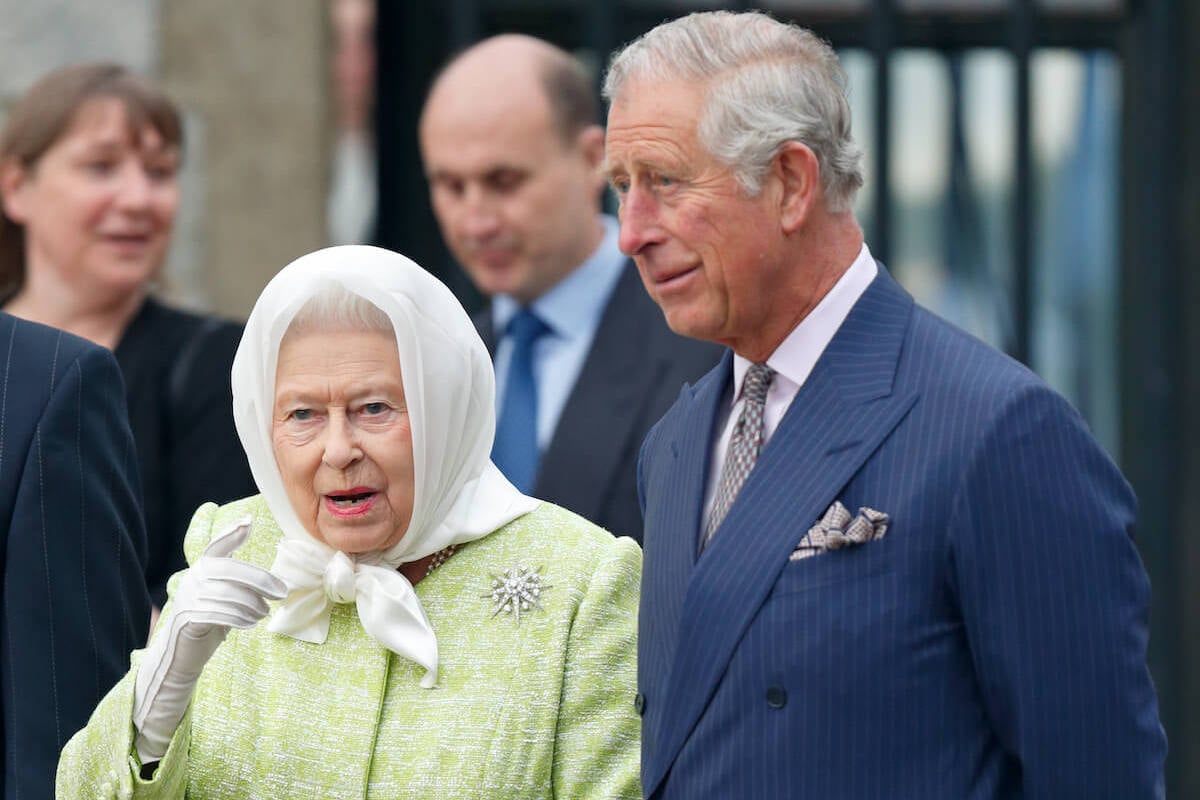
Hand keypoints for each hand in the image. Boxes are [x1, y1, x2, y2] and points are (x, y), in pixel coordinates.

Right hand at [132, 519, 286, 763]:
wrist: (183, 654)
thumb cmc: (211, 621)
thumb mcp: (226, 597)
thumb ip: (240, 583)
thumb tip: (273, 580)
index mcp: (203, 568)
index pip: (217, 545)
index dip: (231, 534)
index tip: (249, 522)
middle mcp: (193, 578)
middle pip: (230, 570)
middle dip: (260, 580)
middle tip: (282, 593)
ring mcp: (188, 598)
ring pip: (227, 594)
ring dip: (252, 604)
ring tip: (264, 614)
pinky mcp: (187, 619)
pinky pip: (218, 614)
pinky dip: (239, 618)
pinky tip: (251, 623)